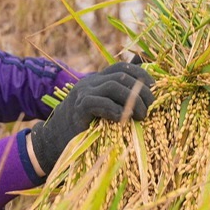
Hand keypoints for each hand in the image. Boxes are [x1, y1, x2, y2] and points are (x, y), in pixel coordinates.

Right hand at [28, 62, 153, 174]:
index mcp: (98, 80)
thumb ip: (121, 101)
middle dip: (142, 90)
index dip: (142, 75)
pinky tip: (123, 120)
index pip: (123, 67)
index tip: (155, 90)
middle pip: (122, 75)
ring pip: (114, 85)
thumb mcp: (105, 112)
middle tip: (151, 108)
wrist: (54, 142)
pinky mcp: (78, 108)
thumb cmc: (85, 129)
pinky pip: (99, 102)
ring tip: (141, 116)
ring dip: (133, 100)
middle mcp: (91, 82)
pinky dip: (115, 110)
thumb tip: (147, 96)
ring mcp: (83, 93)